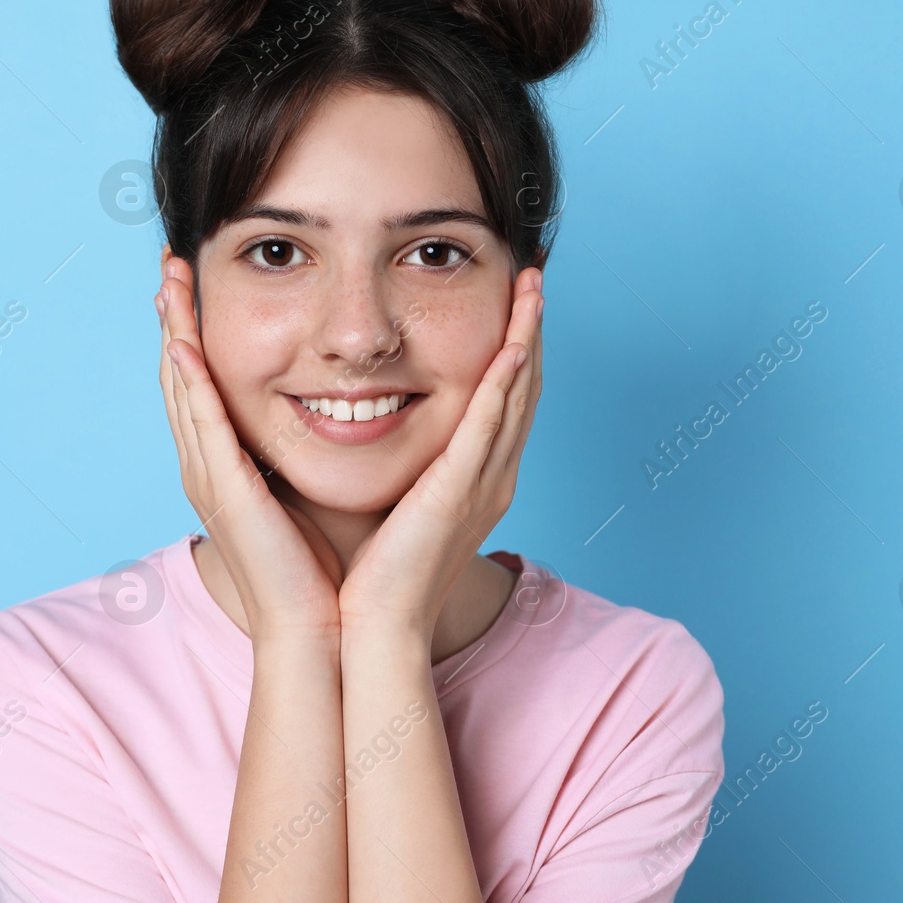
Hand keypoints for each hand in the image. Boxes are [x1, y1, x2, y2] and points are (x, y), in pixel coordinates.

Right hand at [157, 245, 343, 641]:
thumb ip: (306, 451)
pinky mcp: (224, 490)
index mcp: (225, 466)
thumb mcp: (306, 491)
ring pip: (182, 388)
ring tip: (168, 281)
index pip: (202, 385)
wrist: (315, 626)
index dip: (192, 333)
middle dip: (172, 318)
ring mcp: (208, 477)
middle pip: (179, 376)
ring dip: (173, 330)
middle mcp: (206, 466)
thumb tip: (339, 412)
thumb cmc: (319, 567)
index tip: (192, 285)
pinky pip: (203, 423)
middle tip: (167, 264)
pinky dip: (191, 380)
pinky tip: (186, 343)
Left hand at [338, 266, 543, 637]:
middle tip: (534, 277)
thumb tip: (368, 423)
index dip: (513, 347)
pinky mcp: (461, 491)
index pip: (504, 400)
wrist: (373, 625)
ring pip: (517, 396)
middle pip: (524, 388)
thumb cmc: (372, 572)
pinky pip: (490, 425)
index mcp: (476, 480)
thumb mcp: (394, 502)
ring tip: (532, 289)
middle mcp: (492, 478)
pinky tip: (511, 344)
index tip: (512, 302)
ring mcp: (483, 484)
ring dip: (527, 337)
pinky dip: (504, 382)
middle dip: (530, 329)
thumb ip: (398, 463)